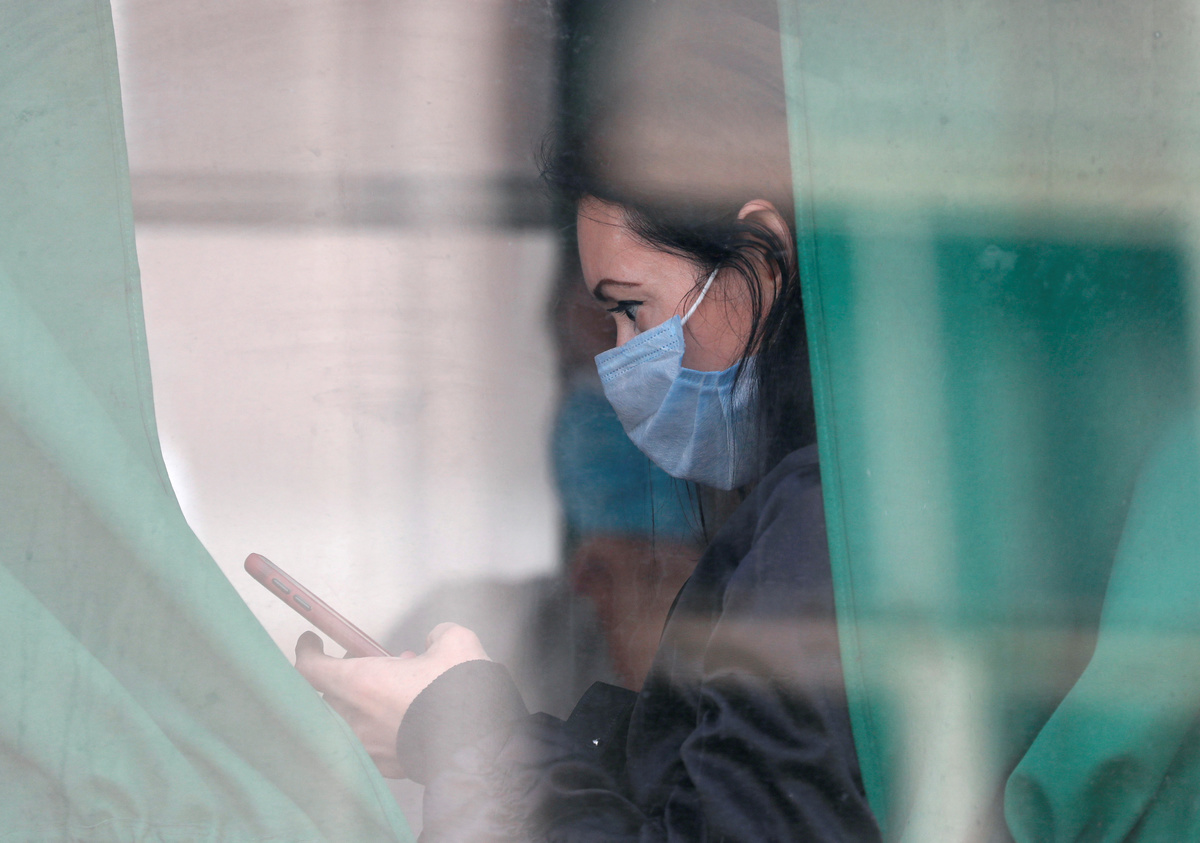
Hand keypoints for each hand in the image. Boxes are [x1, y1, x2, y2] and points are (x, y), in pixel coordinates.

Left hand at [295, 622, 489, 777]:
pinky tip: (401, 719)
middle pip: (327, 698)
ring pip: (347, 723)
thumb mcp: (454, 641)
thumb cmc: (459, 689)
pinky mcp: (387, 767)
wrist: (480, 744)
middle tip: (363, 665)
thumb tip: (433, 643)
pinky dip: (376, 729)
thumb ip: (436, 636)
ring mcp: (369, 747)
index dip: (307, 652)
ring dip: (359, 705)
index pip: (311, 669)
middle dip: (341, 679)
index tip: (312, 642)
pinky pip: (369, 744)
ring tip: (389, 694)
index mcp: (361, 683)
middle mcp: (356, 719)